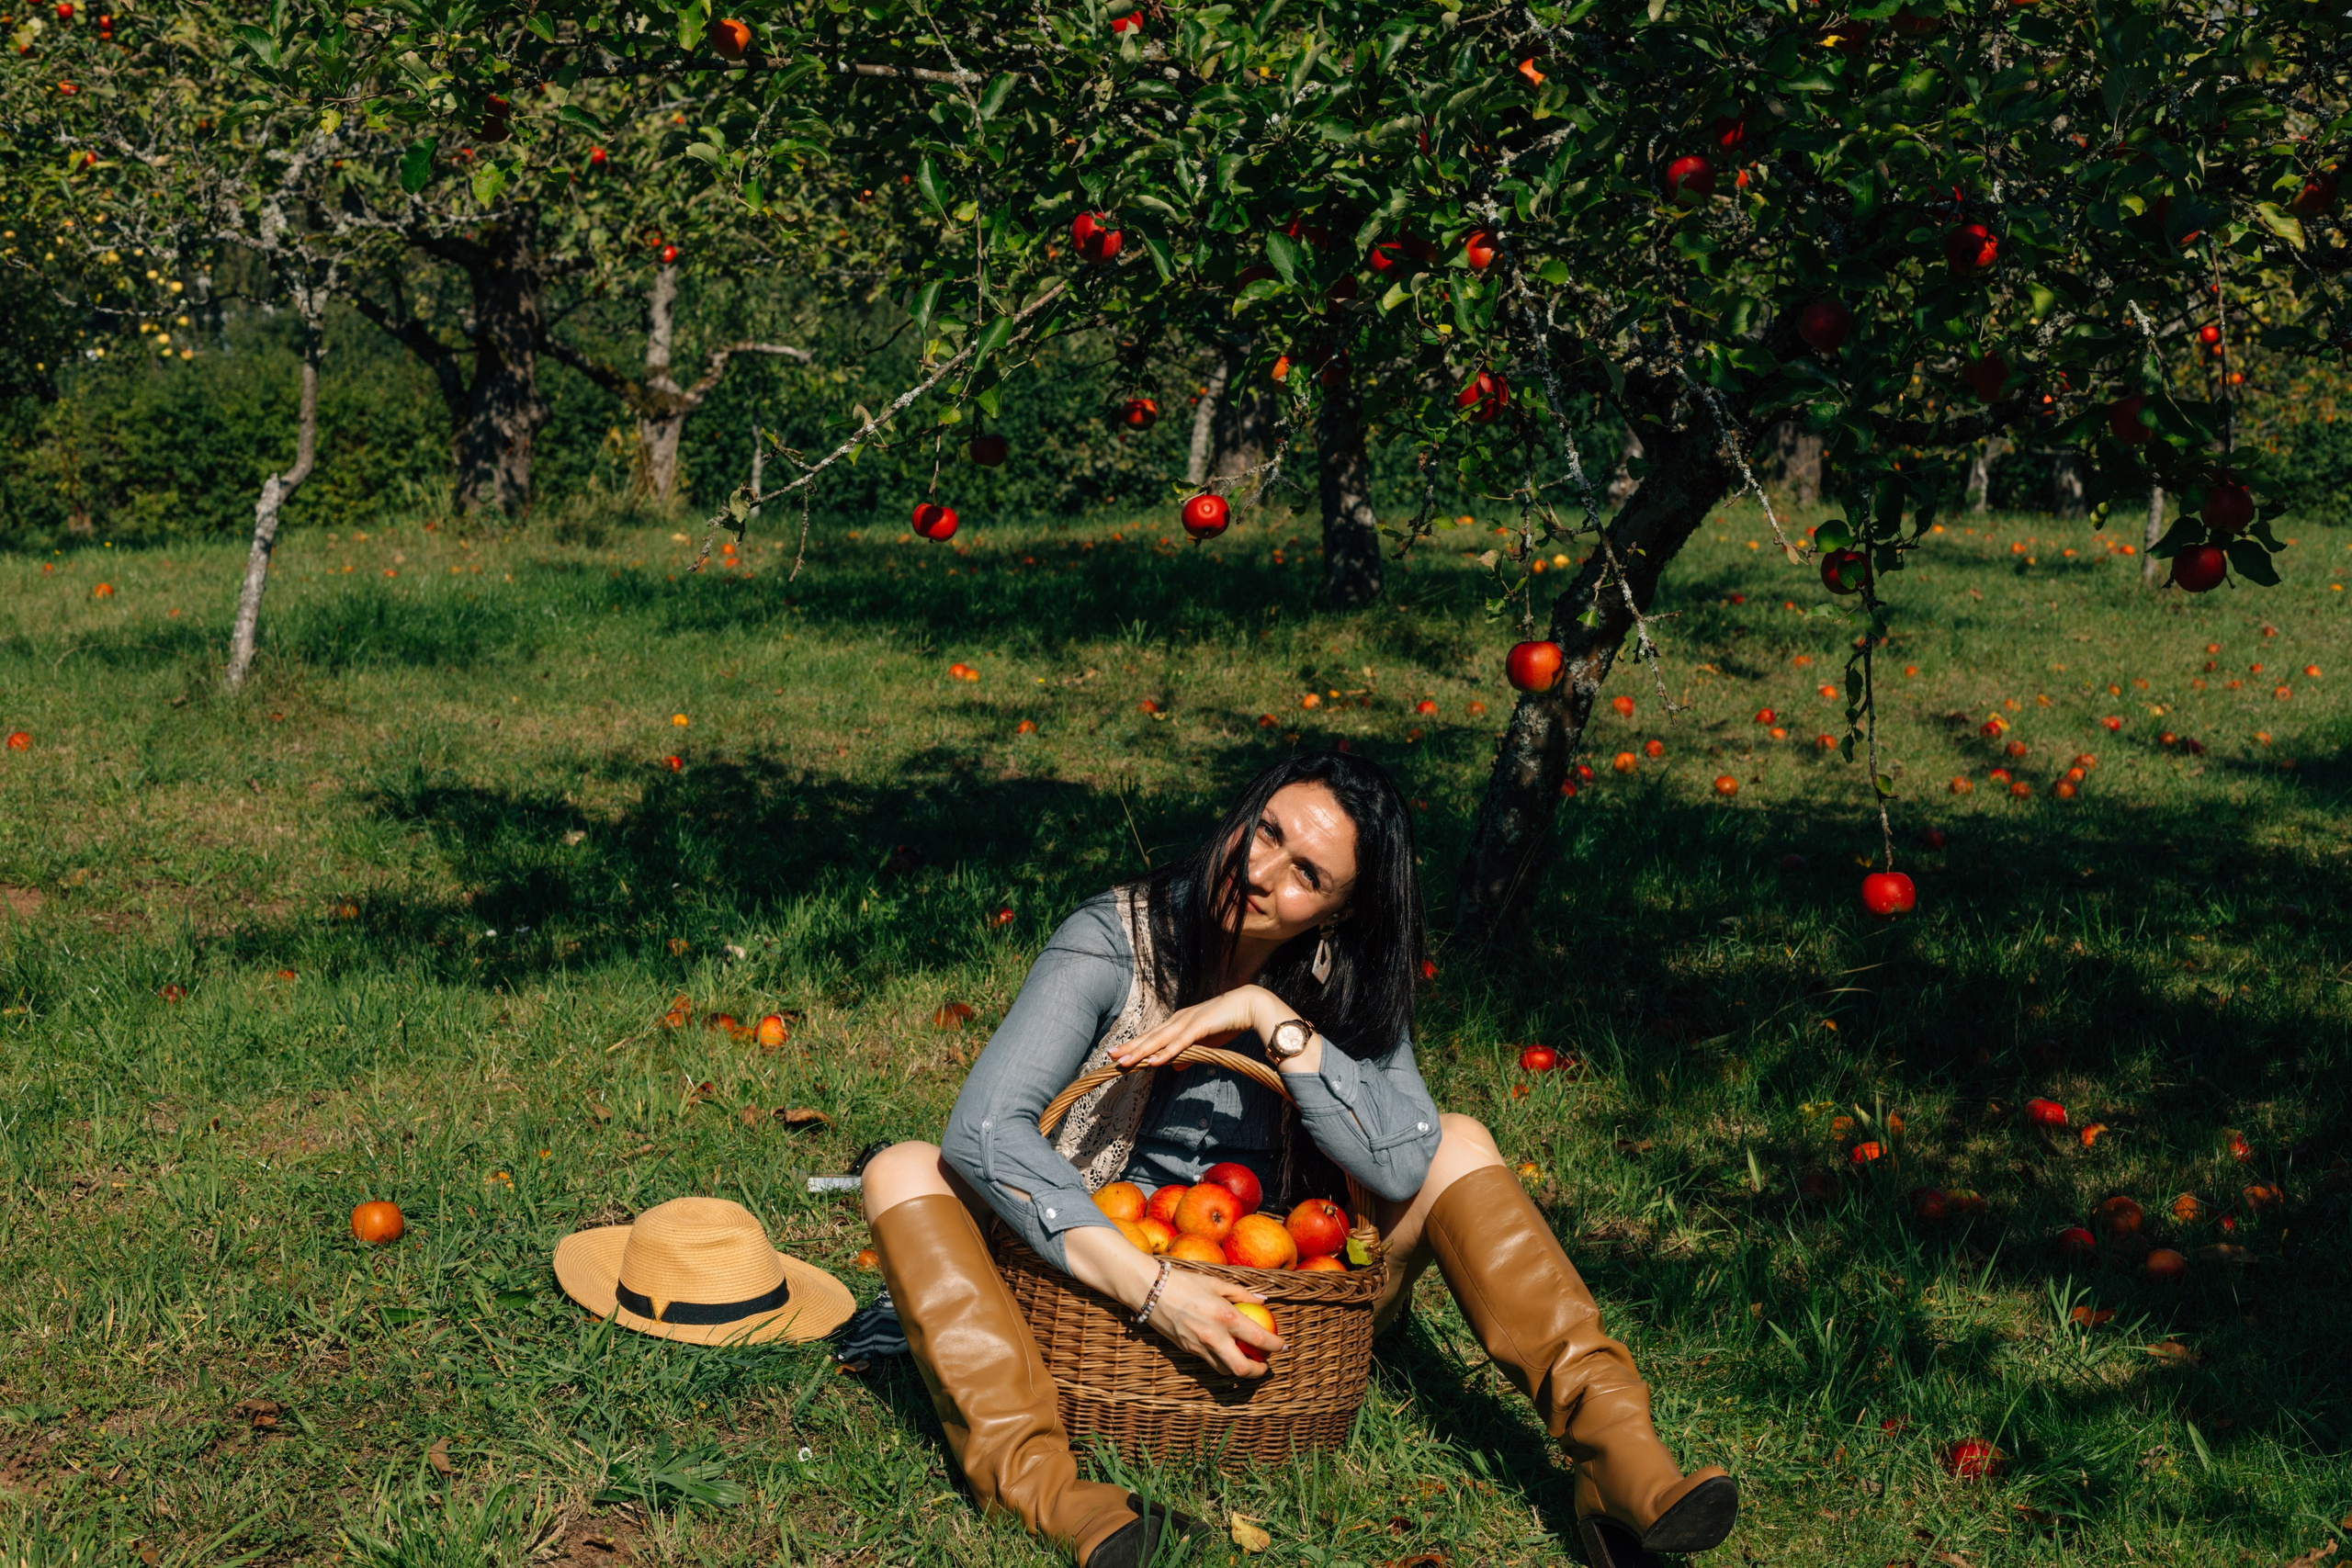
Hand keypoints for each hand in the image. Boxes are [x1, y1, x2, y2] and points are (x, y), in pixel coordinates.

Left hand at [1109, 985, 1286, 1070]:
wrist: (1250, 1005)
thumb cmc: (1227, 1022)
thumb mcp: (1204, 1042)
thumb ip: (1188, 1054)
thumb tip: (1173, 1067)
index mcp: (1178, 1023)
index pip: (1152, 1037)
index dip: (1135, 1046)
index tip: (1118, 1055)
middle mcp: (1178, 1020)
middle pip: (1150, 1036)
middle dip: (1130, 1047)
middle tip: (1110, 1056)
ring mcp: (1188, 1022)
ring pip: (1160, 1040)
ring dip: (1141, 1051)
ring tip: (1124, 1061)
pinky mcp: (1200, 1026)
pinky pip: (1180, 1042)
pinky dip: (1166, 1052)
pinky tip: (1154, 1061)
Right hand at [1142, 1266, 1283, 1376]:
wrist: (1151, 1290)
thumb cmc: (1186, 1282)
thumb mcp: (1217, 1282)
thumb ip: (1242, 1293)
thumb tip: (1264, 1299)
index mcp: (1226, 1317)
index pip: (1259, 1339)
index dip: (1275, 1345)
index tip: (1283, 1345)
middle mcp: (1214, 1337)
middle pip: (1242, 1369)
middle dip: (1258, 1372)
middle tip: (1265, 1365)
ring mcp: (1200, 1347)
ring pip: (1225, 1370)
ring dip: (1240, 1369)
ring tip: (1247, 1359)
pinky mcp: (1188, 1350)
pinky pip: (1210, 1362)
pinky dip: (1223, 1362)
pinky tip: (1227, 1352)